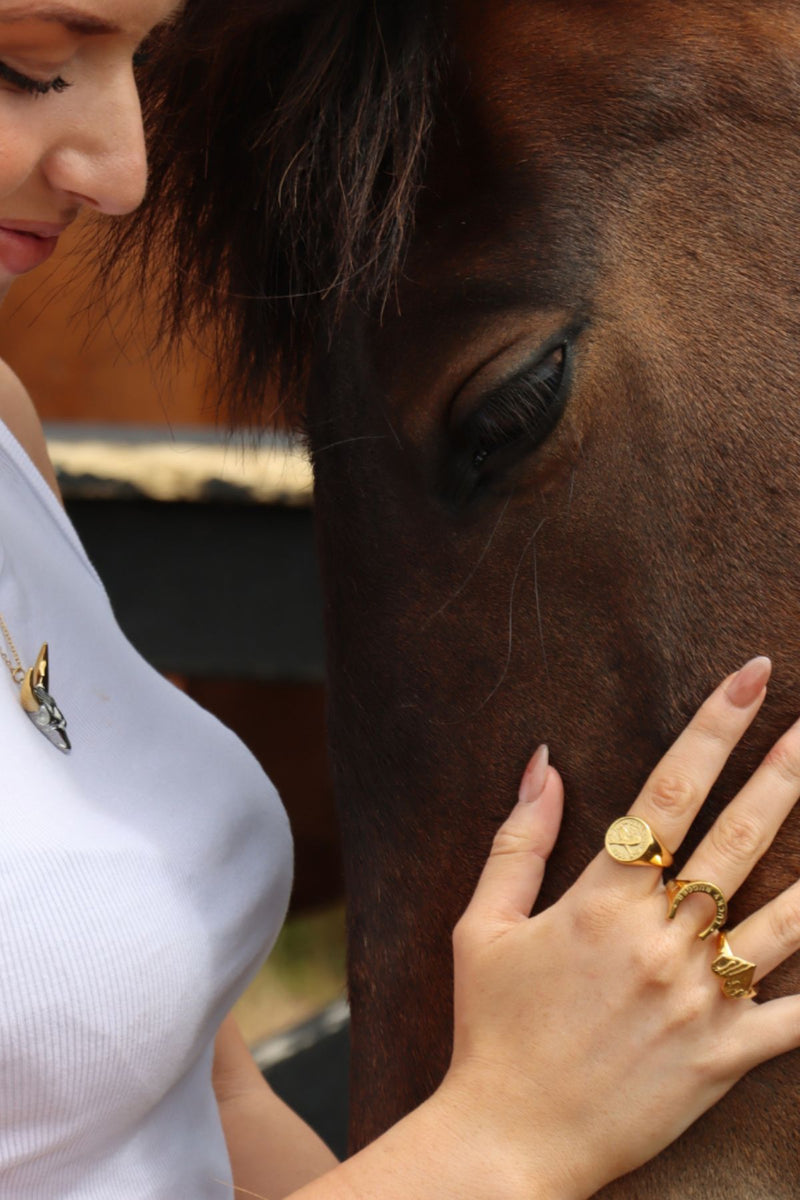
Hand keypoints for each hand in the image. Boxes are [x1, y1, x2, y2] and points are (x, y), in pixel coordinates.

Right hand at [438, 656, 799, 1198]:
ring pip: (784, 919)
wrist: (508, 1140)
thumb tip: (544, 761)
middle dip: (785, 771)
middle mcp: (658, 940)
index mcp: (602, 901)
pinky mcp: (722, 1057)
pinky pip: (794, 1017)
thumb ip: (518, 838)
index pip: (670, 793)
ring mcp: (697, 999)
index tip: (751, 677)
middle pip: (739, 838)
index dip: (714, 727)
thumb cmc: (491, 1029)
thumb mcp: (485, 926)